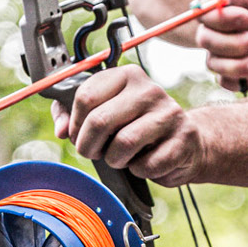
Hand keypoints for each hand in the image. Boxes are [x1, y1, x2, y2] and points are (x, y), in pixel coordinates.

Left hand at [50, 66, 201, 186]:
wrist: (186, 142)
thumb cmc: (138, 127)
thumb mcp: (105, 113)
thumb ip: (73, 115)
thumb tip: (61, 130)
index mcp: (127, 76)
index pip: (85, 96)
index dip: (74, 123)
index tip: (78, 134)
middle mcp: (149, 90)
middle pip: (100, 120)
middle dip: (88, 146)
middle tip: (93, 152)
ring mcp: (169, 114)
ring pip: (123, 143)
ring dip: (114, 159)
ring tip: (120, 157)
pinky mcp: (182, 140)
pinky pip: (146, 165)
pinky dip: (138, 171)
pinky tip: (143, 163)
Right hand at [196, 0, 247, 90]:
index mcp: (221, 2)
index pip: (205, 12)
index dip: (223, 19)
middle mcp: (214, 27)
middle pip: (205, 40)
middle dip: (231, 44)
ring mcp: (220, 50)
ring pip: (213, 64)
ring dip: (236, 68)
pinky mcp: (231, 68)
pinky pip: (227, 83)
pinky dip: (244, 83)